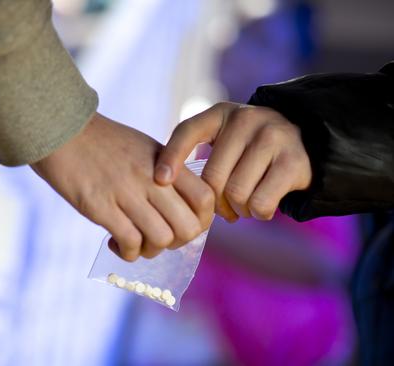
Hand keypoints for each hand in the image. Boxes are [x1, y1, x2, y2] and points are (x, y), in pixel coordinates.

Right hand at [31, 113, 213, 260]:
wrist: (62, 130)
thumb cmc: (102, 142)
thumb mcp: (144, 147)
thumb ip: (166, 172)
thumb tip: (180, 208)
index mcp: (166, 161)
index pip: (205, 198)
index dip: (201, 221)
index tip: (183, 226)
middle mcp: (151, 177)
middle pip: (188, 227)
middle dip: (177, 243)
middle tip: (158, 239)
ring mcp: (126, 192)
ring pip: (161, 239)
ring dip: (151, 250)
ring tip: (135, 243)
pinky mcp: (100, 206)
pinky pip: (130, 242)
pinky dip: (128, 252)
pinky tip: (116, 244)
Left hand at [154, 102, 311, 220]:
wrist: (308, 142)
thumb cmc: (250, 150)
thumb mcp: (223, 140)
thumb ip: (197, 153)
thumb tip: (163, 184)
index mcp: (221, 113)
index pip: (187, 131)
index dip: (171, 157)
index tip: (159, 180)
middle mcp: (246, 119)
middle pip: (213, 177)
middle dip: (213, 202)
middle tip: (222, 209)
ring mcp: (273, 137)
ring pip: (236, 193)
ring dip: (237, 210)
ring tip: (242, 207)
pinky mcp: (294, 161)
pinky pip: (260, 203)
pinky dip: (257, 213)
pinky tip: (260, 207)